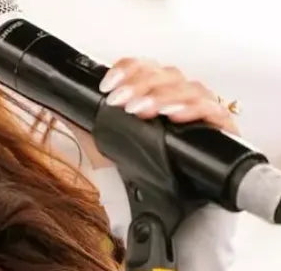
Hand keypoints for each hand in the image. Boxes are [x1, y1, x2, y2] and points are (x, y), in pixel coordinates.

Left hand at [70, 57, 237, 168]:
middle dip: (140, 84)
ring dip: (161, 96)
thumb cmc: (140, 176)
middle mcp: (181, 100)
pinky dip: (193, 109)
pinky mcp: (224, 133)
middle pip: (167, 74)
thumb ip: (83, 120)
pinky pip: (215, 111)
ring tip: (140, 110)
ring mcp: (204, 114)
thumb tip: (56, 101)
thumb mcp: (105, 142)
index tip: (107, 85)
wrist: (165, 214)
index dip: (127, 69)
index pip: (146, 68)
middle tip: (120, 101)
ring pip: (190, 88)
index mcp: (156, 95)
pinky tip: (173, 116)